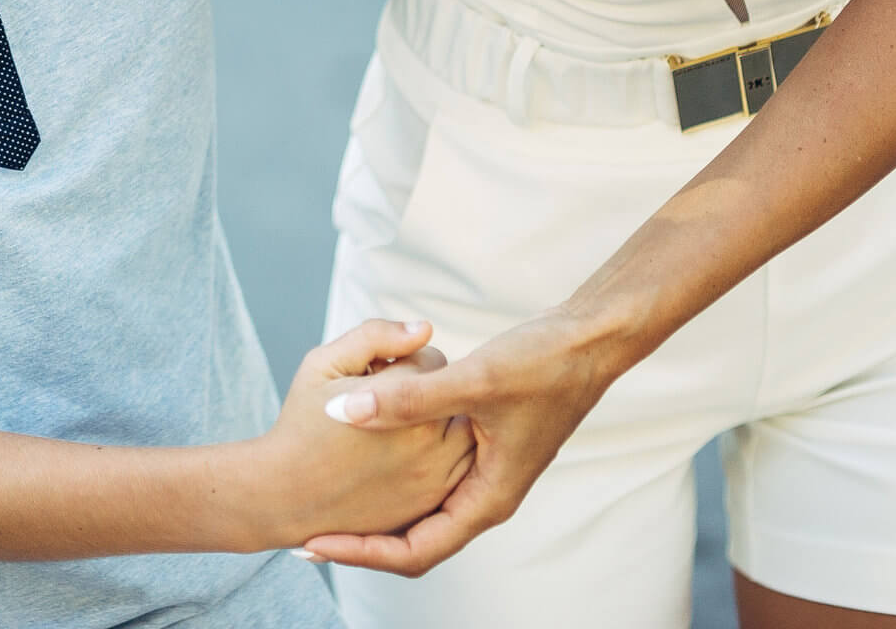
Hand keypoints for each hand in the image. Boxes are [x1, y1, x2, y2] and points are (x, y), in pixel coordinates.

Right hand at [244, 318, 473, 551]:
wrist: (286, 496)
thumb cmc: (302, 424)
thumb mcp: (323, 364)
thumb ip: (375, 336)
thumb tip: (425, 328)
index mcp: (403, 399)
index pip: (432, 359)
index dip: (402, 364)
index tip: (375, 381)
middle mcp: (428, 440)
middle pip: (455, 394)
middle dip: (428, 392)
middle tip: (391, 405)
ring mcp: (435, 477)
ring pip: (467, 431)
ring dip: (442, 423)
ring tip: (400, 430)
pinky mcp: (435, 505)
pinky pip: (462, 469)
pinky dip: (443, 457)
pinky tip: (407, 456)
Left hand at [301, 308, 617, 573]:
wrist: (590, 341)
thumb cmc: (543, 364)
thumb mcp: (473, 380)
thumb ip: (407, 398)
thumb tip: (342, 411)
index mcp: (487, 498)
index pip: (417, 551)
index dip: (363, 553)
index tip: (314, 545)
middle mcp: (484, 493)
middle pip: (414, 539)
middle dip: (362, 542)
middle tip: (305, 536)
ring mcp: (481, 471)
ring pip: (420, 508)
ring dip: (376, 512)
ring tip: (323, 506)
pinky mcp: (477, 444)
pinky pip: (427, 476)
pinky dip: (392, 472)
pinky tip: (360, 452)